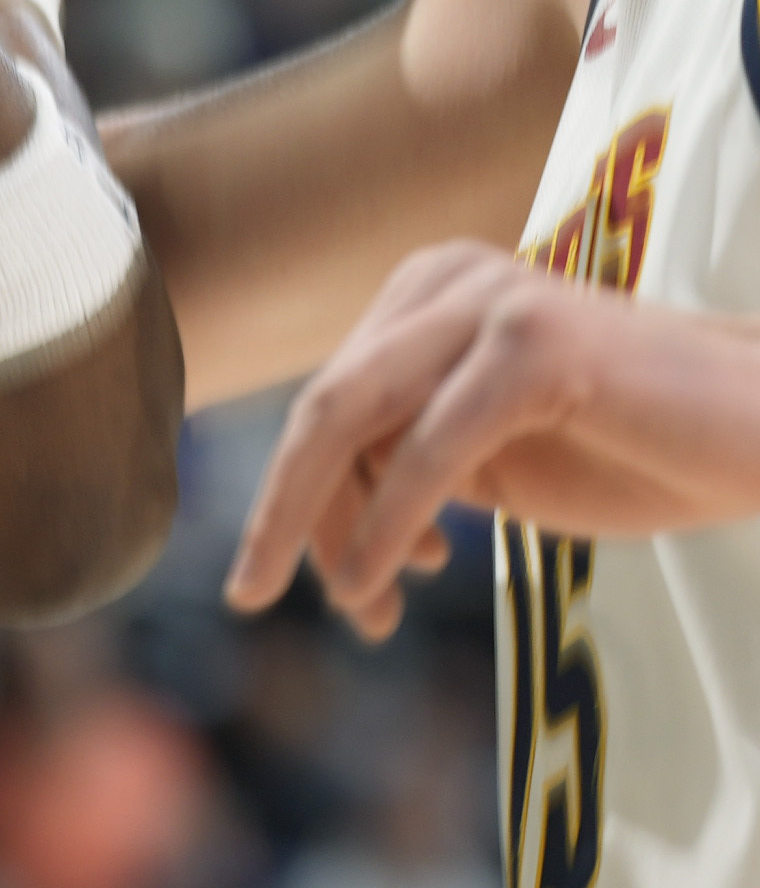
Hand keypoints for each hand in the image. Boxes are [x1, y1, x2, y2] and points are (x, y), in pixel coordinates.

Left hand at [228, 241, 734, 635]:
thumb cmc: (635, 449)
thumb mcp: (487, 456)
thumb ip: (400, 459)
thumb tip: (308, 516)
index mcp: (427, 293)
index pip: (329, 404)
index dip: (302, 498)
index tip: (309, 576)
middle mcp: (447, 281)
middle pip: (323, 410)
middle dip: (285, 512)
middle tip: (252, 592)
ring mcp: (492, 303)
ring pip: (352, 424)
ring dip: (334, 530)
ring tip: (358, 607)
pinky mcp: (532, 346)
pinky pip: (425, 451)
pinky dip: (388, 524)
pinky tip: (381, 578)